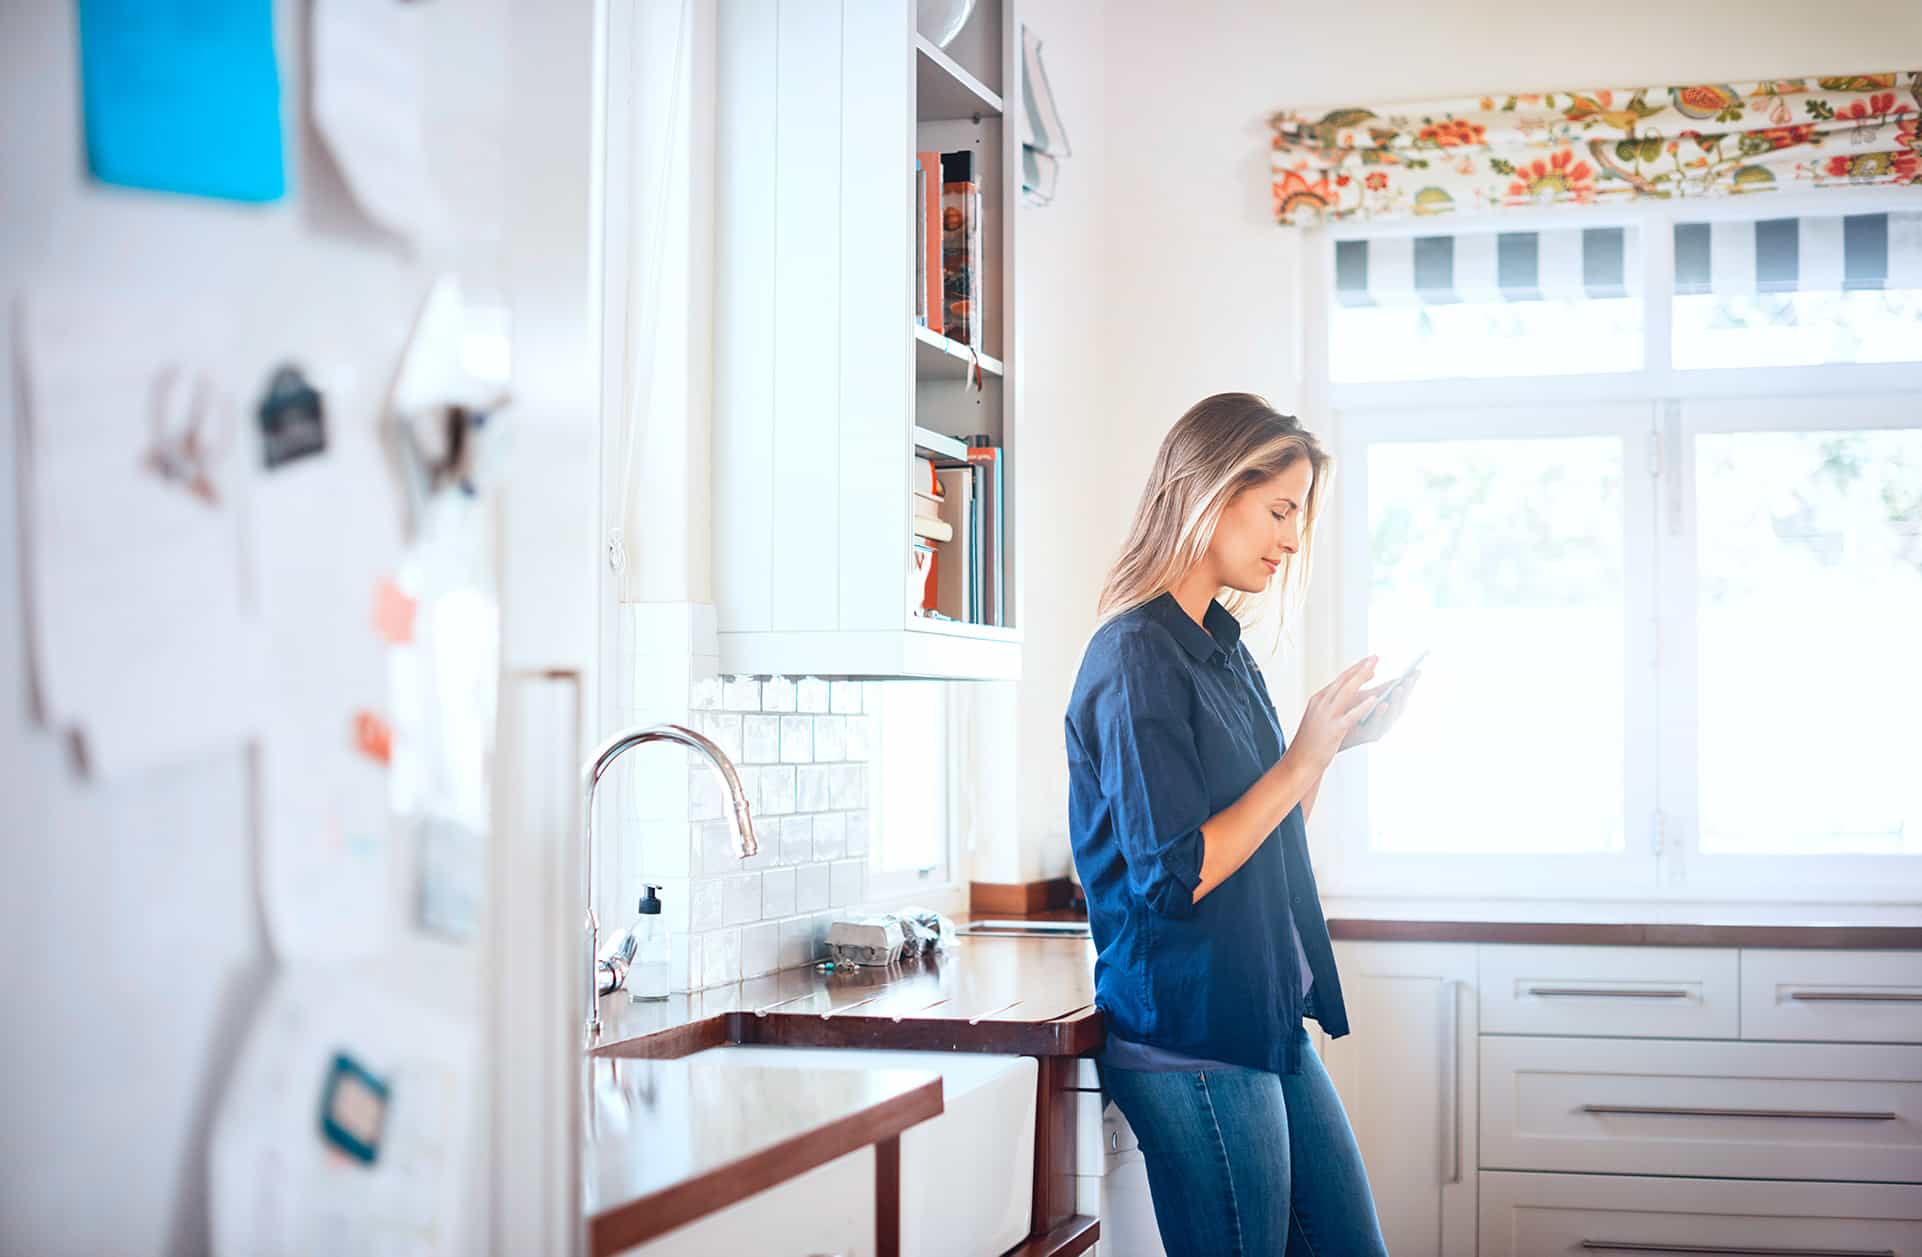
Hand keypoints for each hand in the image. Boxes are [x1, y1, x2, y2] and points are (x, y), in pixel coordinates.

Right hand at [1288, 656, 1379, 773]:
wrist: (1299, 762)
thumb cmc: (1311, 743)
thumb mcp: (1319, 719)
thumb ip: (1332, 706)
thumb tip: (1351, 697)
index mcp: (1318, 700)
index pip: (1339, 680)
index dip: (1355, 670)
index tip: (1368, 663)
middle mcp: (1321, 703)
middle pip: (1344, 681)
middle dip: (1360, 668)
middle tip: (1375, 658)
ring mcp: (1327, 715)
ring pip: (1346, 692)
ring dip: (1362, 678)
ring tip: (1376, 669)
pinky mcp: (1334, 729)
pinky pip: (1351, 715)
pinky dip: (1363, 706)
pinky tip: (1375, 699)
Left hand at [1341, 669, 1419, 750]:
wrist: (1328, 738)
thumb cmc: (1342, 717)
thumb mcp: (1357, 697)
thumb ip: (1365, 683)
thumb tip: (1373, 662)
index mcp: (1384, 710)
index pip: (1401, 696)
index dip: (1410, 685)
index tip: (1417, 671)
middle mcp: (1383, 720)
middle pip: (1400, 706)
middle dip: (1407, 692)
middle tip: (1410, 678)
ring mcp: (1376, 729)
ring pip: (1392, 716)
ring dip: (1396, 701)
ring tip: (1399, 688)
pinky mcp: (1366, 736)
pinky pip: (1376, 725)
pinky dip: (1380, 714)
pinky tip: (1382, 702)